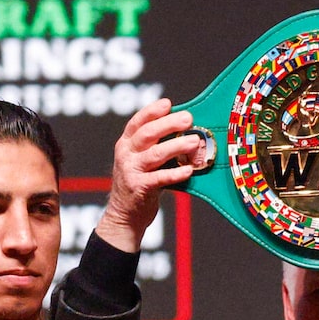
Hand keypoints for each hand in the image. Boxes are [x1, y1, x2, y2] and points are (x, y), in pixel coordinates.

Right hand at [103, 100, 201, 250]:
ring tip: (194, 141)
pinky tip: (189, 170)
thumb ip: (156, 146)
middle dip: (168, 124)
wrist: (124, 215)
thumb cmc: (140, 183)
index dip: (152, 111)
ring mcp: (131, 171)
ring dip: (176, 146)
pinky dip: (175, 174)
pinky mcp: (139, 188)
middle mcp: (126, 154)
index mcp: (126, 144)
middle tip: (188, 119)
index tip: (168, 104)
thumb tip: (185, 131)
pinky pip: (159, 178)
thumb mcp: (142, 161)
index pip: (137, 122)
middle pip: (147, 134)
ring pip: (154, 154)